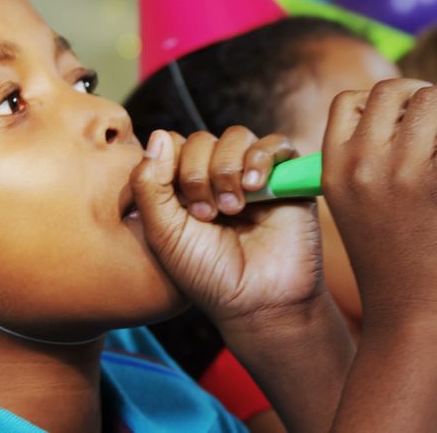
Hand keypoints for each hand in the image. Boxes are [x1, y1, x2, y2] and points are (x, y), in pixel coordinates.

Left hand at [131, 127, 322, 324]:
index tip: (182, 208)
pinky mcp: (287, 177)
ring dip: (228, 168)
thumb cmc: (208, 274)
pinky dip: (261, 158)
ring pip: (236, 137)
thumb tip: (158, 135)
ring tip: (233, 208)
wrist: (258, 301)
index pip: (172, 146)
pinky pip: (276, 143)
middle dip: (199, 174)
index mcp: (185, 188)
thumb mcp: (163, 233)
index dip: (173, 166)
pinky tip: (255, 188)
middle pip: (202, 139)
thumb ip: (149, 184)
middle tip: (208, 216)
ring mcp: (253, 175)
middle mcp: (218, 177)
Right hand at [321, 80, 436, 322]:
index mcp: (334, 170)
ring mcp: (406, 173)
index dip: (380, 100)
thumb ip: (368, 174)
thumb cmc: (394, 266)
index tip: (403, 116)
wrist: (415, 318)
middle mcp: (363, 165)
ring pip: (431, 99)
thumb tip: (413, 133)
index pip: (348, 102)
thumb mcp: (357, 210)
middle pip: (391, 91)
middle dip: (419, 94)